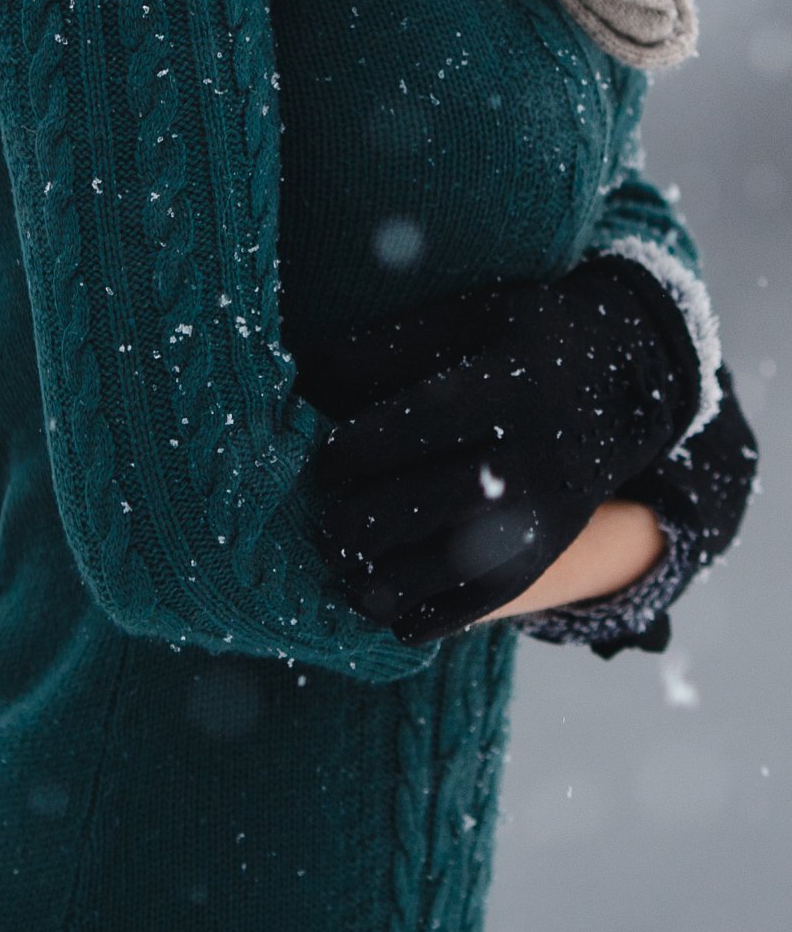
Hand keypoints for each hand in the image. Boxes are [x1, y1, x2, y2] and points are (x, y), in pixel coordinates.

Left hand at [300, 258, 701, 642]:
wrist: (625, 382)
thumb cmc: (523, 339)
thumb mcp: (467, 314)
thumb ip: (387, 345)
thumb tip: (305, 376)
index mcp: (503, 385)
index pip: (406, 430)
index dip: (349, 450)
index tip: (328, 457)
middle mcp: (529, 456)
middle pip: (419, 505)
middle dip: (356, 523)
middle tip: (329, 526)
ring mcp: (543, 515)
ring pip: (446, 568)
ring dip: (382, 583)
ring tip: (348, 572)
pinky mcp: (547, 554)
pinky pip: (483, 603)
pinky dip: (429, 617)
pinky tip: (390, 612)